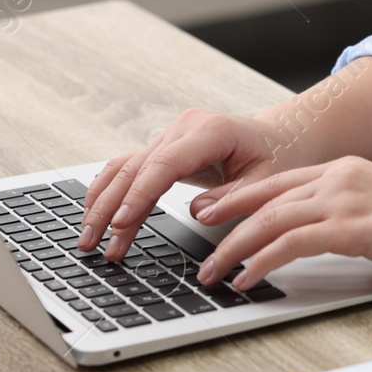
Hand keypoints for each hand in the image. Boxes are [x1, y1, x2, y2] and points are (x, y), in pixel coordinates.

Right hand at [80, 108, 309, 260]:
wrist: (282, 135)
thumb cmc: (279, 155)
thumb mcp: (268, 180)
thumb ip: (234, 197)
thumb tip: (198, 213)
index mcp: (209, 131)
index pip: (163, 166)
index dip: (139, 196)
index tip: (120, 224)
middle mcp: (183, 128)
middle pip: (134, 168)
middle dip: (110, 208)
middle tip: (93, 243)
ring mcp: (170, 136)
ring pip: (124, 169)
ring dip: (102, 202)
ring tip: (88, 238)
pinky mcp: (164, 148)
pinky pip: (130, 169)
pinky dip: (111, 192)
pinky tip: (96, 215)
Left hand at [190, 156, 371, 290]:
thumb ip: (351, 213)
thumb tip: (326, 236)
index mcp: (346, 170)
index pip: (280, 181)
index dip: (241, 196)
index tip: (214, 208)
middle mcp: (339, 178)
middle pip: (265, 196)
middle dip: (224, 216)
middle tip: (196, 233)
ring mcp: (343, 200)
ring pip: (269, 220)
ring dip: (232, 248)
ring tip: (211, 272)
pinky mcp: (350, 228)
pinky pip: (290, 244)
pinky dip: (261, 261)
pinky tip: (246, 278)